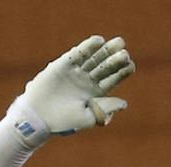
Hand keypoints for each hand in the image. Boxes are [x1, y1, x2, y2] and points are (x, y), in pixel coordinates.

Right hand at [11, 35, 133, 140]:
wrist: (39, 118)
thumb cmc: (64, 122)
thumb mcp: (88, 117)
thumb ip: (105, 108)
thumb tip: (124, 103)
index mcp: (95, 94)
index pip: (112, 80)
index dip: (121, 72)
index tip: (131, 65)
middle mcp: (86, 81)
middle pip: (104, 66)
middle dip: (115, 59)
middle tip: (125, 51)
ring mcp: (75, 72)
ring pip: (93, 59)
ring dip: (105, 51)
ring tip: (119, 43)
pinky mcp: (62, 65)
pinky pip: (76, 54)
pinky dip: (87, 47)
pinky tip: (98, 40)